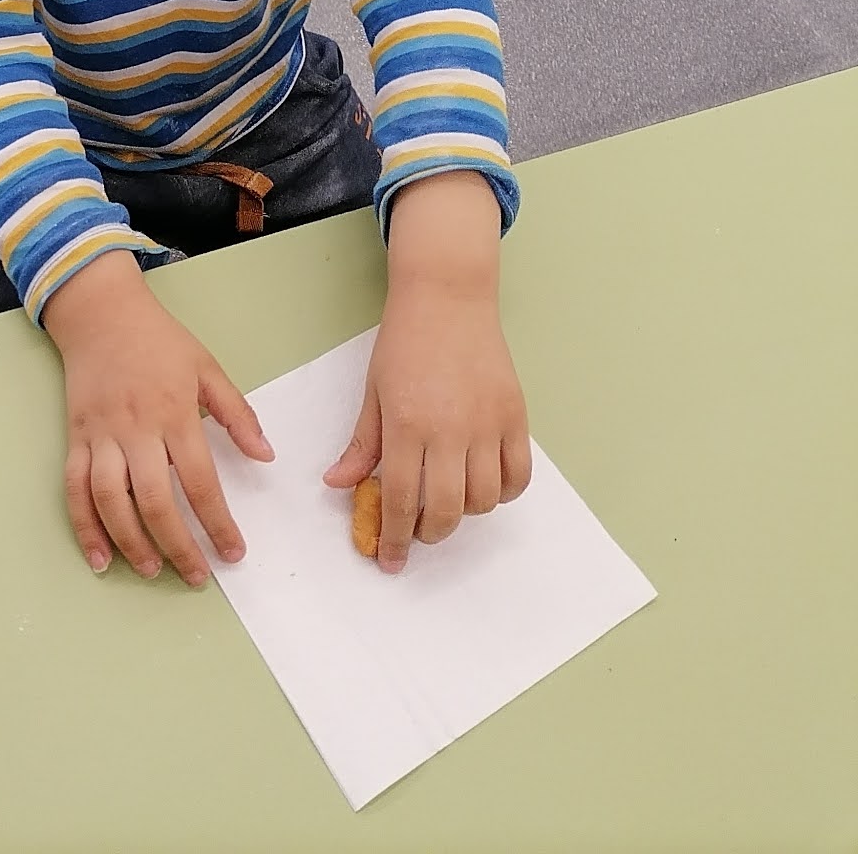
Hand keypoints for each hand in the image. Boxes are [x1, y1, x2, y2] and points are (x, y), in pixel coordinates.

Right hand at [42, 251, 273, 585]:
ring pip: (111, 501)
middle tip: (196, 576)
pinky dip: (84, 527)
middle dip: (177, 546)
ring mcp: (101, 436)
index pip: (200, 481)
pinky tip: (98, 558)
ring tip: (150, 570)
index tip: (233, 553)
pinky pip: (75, 490)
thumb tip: (266, 456)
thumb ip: (237, 413)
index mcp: (174, 413)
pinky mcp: (76, 439)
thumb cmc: (159, 341)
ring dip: (130, 543)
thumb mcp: (206, 367)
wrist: (101, 314)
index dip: (217, 523)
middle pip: (155, 501)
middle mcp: (136, 429)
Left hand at [324, 172, 531, 572]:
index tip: (389, 559)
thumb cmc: (404, 342)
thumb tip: (339, 485)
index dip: (393, 537)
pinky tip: (484, 485)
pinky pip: (518, 475)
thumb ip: (362, 444)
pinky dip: (504, 492)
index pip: (399, 498)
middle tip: (419, 531)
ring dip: (465, 513)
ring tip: (448, 500)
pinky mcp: (515, 416)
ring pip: (485, 499)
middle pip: (446, 510)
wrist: (447, 298)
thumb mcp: (373, 391)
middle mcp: (450, 429)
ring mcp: (487, 424)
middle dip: (429, 533)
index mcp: (407, 424)